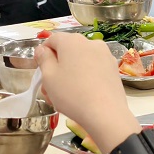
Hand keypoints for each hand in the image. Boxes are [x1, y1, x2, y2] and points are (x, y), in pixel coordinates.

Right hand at [35, 33, 139, 152]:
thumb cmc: (72, 93)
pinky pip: (92, 68)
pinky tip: (81, 96)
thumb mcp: (49, 76)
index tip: (41, 70)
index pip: (52, 40)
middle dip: (56, 67)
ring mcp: (105, 55)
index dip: (44, 53)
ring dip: (69, 75)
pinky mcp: (113, 68)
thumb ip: (44, 59)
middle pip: (67, 51)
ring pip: (80, 61)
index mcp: (73, 41)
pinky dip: (84, 78)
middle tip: (50, 88)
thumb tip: (43, 49)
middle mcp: (91, 43)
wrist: (105, 113)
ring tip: (63, 97)